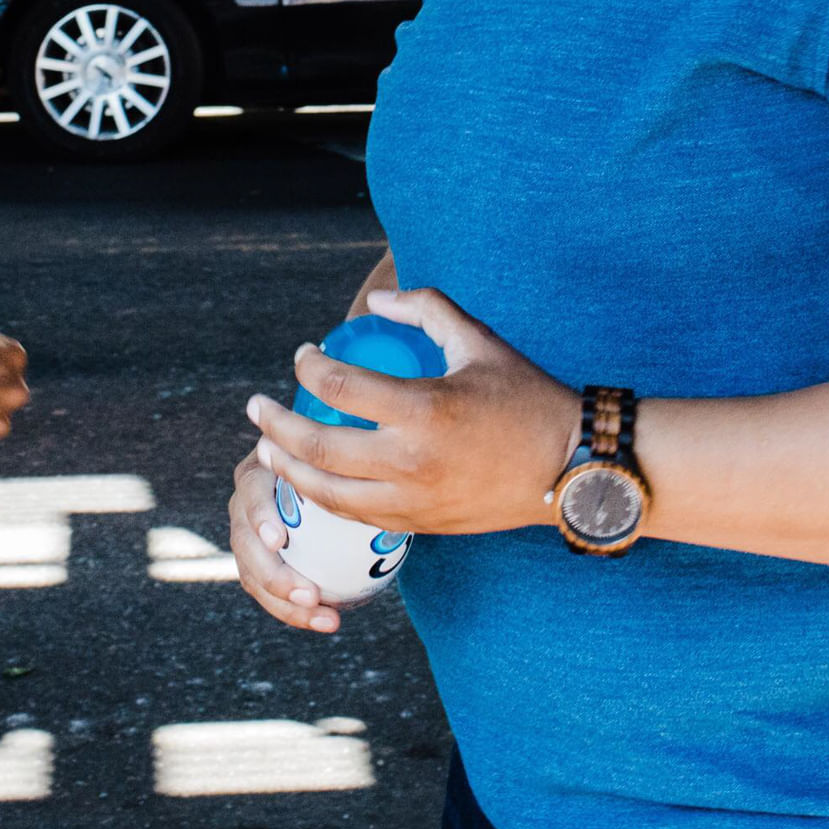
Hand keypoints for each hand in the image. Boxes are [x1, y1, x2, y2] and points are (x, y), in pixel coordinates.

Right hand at [227, 445, 343, 632]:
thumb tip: (368, 464)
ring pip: (253, 577)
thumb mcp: (336, 457)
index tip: (279, 541)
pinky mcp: (256, 565)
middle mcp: (244, 505)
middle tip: (310, 595)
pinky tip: (329, 620)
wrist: (322, 488)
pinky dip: (296, 612)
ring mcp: (247, 538)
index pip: (252, 490)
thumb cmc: (336, 467)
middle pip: (245, 544)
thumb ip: (342, 463)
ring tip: (327, 619)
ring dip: (286, 604)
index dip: (260, 516)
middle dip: (273, 575)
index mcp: (259, 472)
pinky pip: (269, 594)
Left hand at [245, 287, 576, 538]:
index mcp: (424, 410)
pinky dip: (324, 499)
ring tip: (266, 450)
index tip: (303, 356)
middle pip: (319, 448)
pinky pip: (357, 515)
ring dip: (289, 470)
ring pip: (329, 493)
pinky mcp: (421, 525)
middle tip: (255, 408)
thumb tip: (375, 304)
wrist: (573, 469)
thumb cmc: (527, 398)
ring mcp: (414, 501)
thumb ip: (426, 309)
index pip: (340, 387)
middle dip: (276, 426)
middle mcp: (411, 462)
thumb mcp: (479, 340)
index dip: (309, 367)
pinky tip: (309, 482)